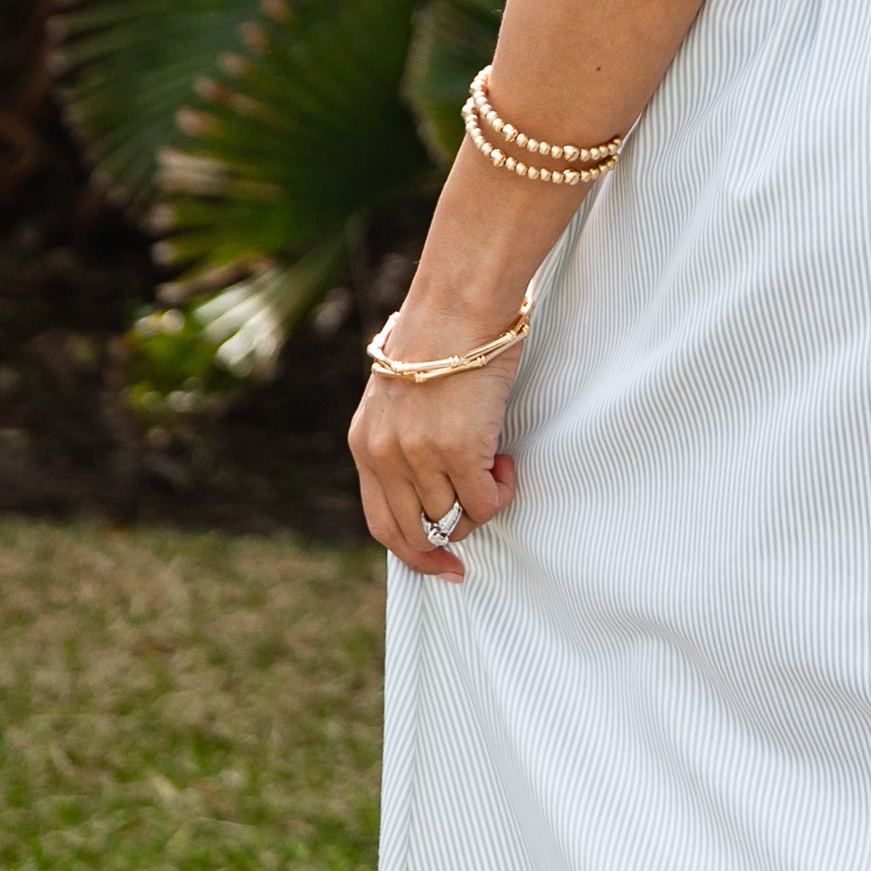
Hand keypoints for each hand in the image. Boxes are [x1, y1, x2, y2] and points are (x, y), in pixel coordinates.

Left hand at [348, 344, 524, 579]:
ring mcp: (419, 456)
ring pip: (455, 520)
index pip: (381, 524)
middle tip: (481, 523)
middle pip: (416, 533)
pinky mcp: (458, 450)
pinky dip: (502, 491)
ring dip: (482, 505)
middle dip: (452, 541)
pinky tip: (506, 462)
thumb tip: (431, 491)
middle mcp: (385, 456)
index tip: (443, 564)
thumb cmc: (441, 341)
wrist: (458, 306)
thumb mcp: (398, 398)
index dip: (414, 553)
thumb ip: (401, 442)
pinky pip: (485, 503)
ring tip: (495, 469)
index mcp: (365, 445)